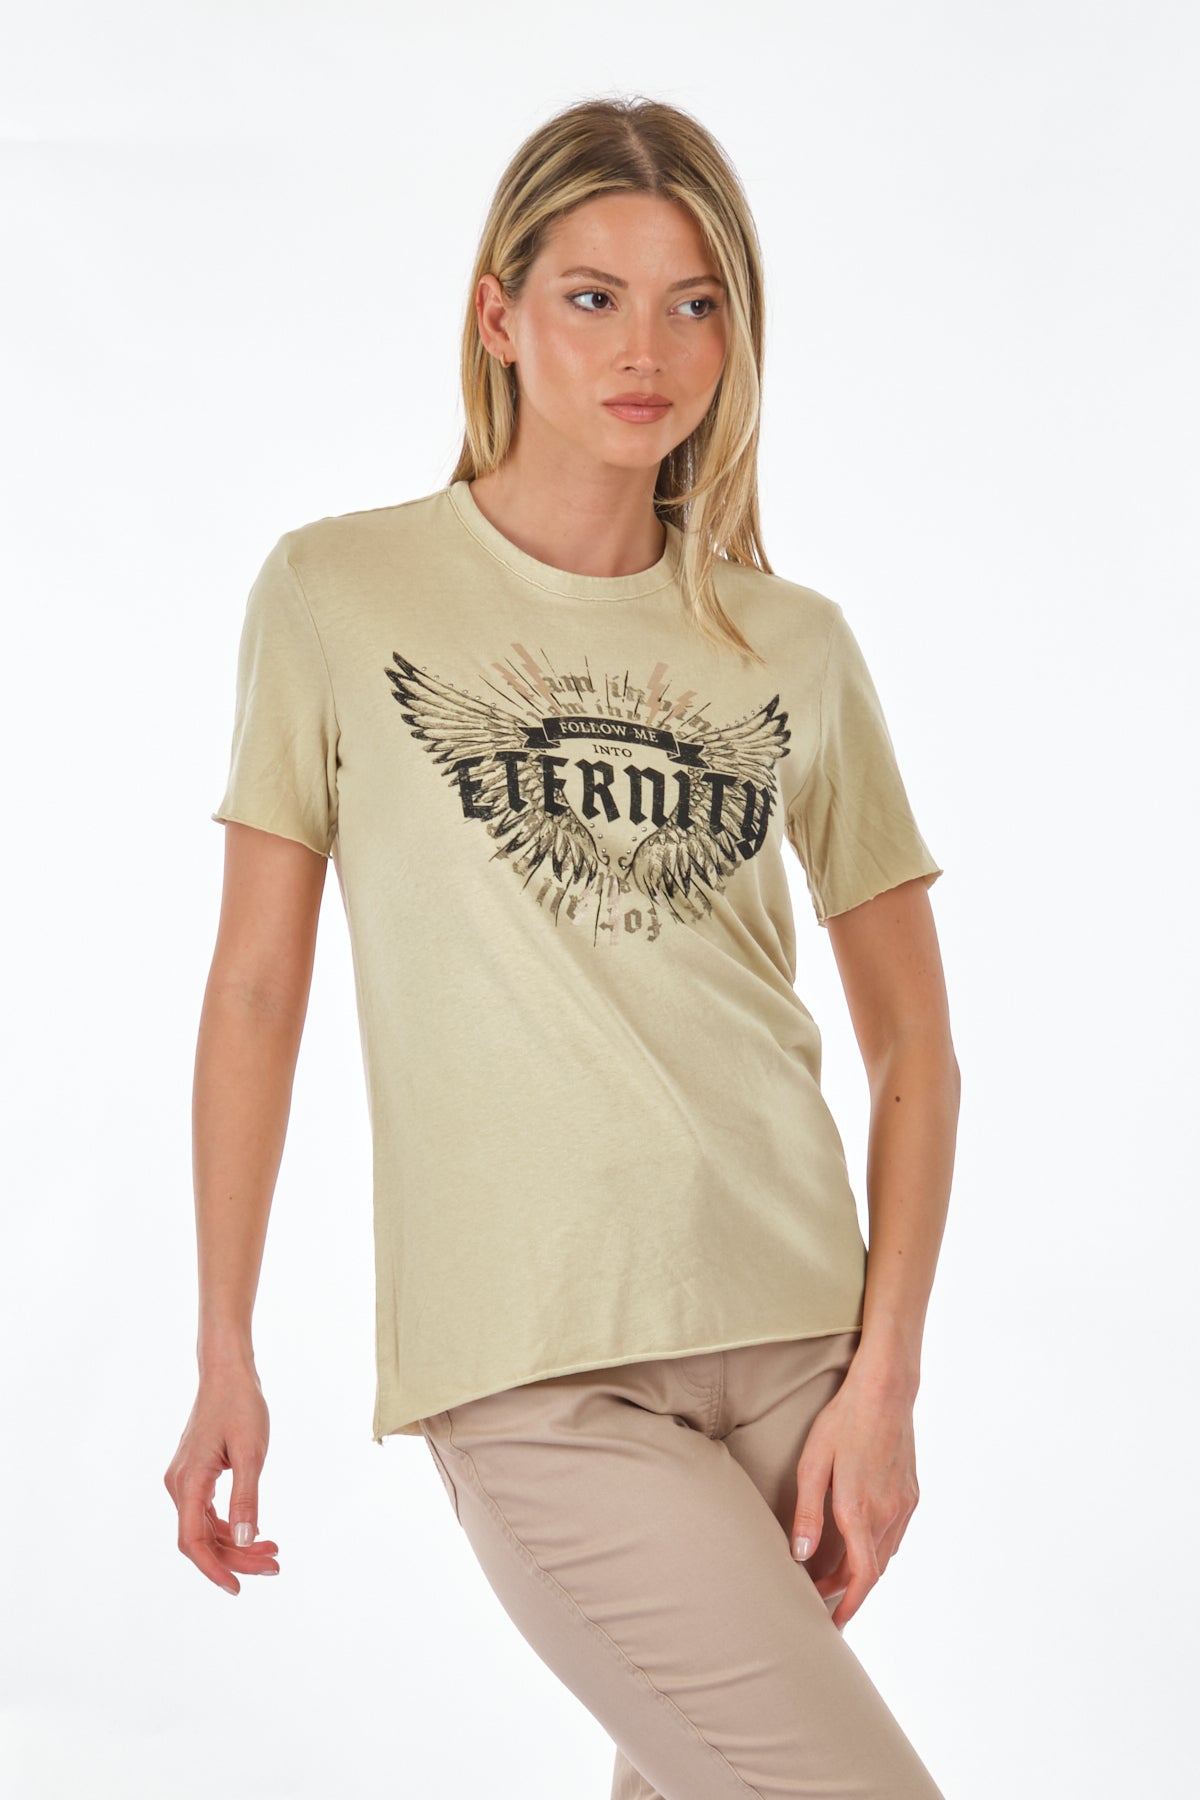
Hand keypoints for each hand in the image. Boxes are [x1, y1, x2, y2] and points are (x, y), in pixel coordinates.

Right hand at [164, 1370, 279, 1595]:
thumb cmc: (240, 1406)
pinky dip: (231, 1526)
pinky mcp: (195, 1475)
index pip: (192, 1541)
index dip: (213, 1569)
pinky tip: (255, 1531)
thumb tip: (243, 1540)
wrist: (227, 1373)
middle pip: (201, 1539)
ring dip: (236, 1544)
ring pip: (206, 1528)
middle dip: (236, 1557)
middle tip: (274, 1565)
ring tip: (272, 1551)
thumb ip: (246, 1499)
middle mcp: (179, 1485)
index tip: (237, 1587)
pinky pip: (208, 1512)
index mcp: (188, 1482)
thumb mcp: (251, 1453)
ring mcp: (185, 1480)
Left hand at [789, 1360, 919, 1631]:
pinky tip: (859, 1543)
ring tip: (832, 1572)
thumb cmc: (843, 1421)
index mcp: (861, 1511)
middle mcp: (888, 1514)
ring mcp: (904, 1504)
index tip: (834, 1624)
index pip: (861, 1578)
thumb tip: (799, 1555)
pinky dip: (876, 1549)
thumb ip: (807, 1513)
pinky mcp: (911, 1492)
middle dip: (846, 1589)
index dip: (848, 1606)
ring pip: (884, 1555)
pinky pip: (894, 1534)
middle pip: (871, 1571)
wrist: (885, 1390)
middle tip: (818, 1595)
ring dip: (861, 1570)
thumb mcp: (813, 1464)